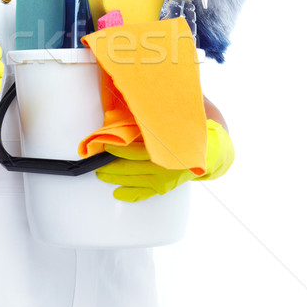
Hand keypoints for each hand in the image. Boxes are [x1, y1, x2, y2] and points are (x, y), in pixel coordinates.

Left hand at [96, 120, 233, 201]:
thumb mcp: (172, 123)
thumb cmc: (188, 132)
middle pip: (129, 168)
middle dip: (110, 165)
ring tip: (101, 173)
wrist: (210, 151)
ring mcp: (164, 180)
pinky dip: (130, 195)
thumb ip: (152, 122)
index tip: (104, 145)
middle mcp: (164, 168)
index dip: (117, 149)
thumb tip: (130, 112)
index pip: (134, 152)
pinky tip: (118, 193)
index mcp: (166, 151)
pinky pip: (144, 194)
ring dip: (115, 178)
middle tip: (96, 161)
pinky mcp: (165, 188)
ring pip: (133, 181)